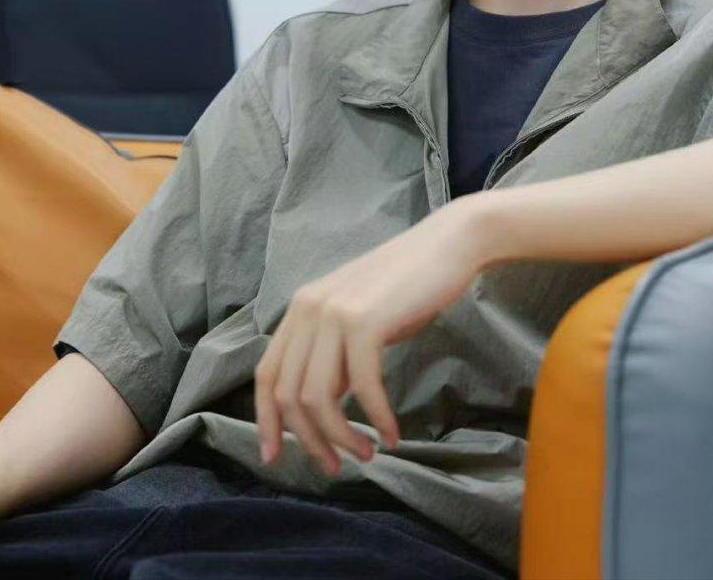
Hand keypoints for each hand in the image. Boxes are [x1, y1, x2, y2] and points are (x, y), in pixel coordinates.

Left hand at [253, 197, 491, 475]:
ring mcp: (333, 314)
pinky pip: (363, 387)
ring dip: (342, 437)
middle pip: (289, 394)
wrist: (446, 246)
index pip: (266, 375)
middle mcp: (308, 309)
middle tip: (334, 467)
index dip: (267, 421)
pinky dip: (377, 419)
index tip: (276, 456)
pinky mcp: (364, 321)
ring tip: (366, 455)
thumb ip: (333, 355)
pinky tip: (393, 435)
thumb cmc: (408, 286)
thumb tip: (321, 407)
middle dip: (309, 441)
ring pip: (318, 397)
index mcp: (300, 309)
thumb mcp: (358, 319)